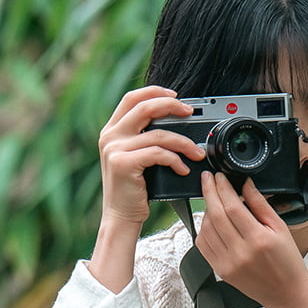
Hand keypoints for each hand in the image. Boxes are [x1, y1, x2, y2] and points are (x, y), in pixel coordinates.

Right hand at [89, 86, 204, 292]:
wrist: (121, 216)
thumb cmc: (134, 189)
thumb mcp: (136, 157)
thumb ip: (146, 137)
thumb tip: (176, 121)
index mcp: (112, 130)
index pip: (132, 98)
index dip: (154, 91)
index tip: (175, 95)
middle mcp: (110, 136)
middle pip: (145, 107)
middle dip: (172, 106)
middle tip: (190, 112)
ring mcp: (114, 149)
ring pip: (159, 134)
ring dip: (184, 143)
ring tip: (197, 153)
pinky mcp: (123, 163)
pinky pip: (158, 154)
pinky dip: (176, 160)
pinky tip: (183, 169)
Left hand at [197, 173, 307, 307]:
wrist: (286, 293)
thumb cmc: (288, 263)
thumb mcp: (281, 228)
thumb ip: (260, 204)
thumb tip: (245, 184)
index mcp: (258, 240)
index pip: (232, 206)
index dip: (222, 188)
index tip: (219, 177)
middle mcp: (240, 252)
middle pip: (215, 215)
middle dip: (209, 192)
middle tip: (208, 179)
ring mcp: (227, 263)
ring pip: (205, 229)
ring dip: (206, 210)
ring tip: (213, 200)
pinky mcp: (220, 270)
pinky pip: (203, 245)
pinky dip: (203, 229)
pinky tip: (211, 221)